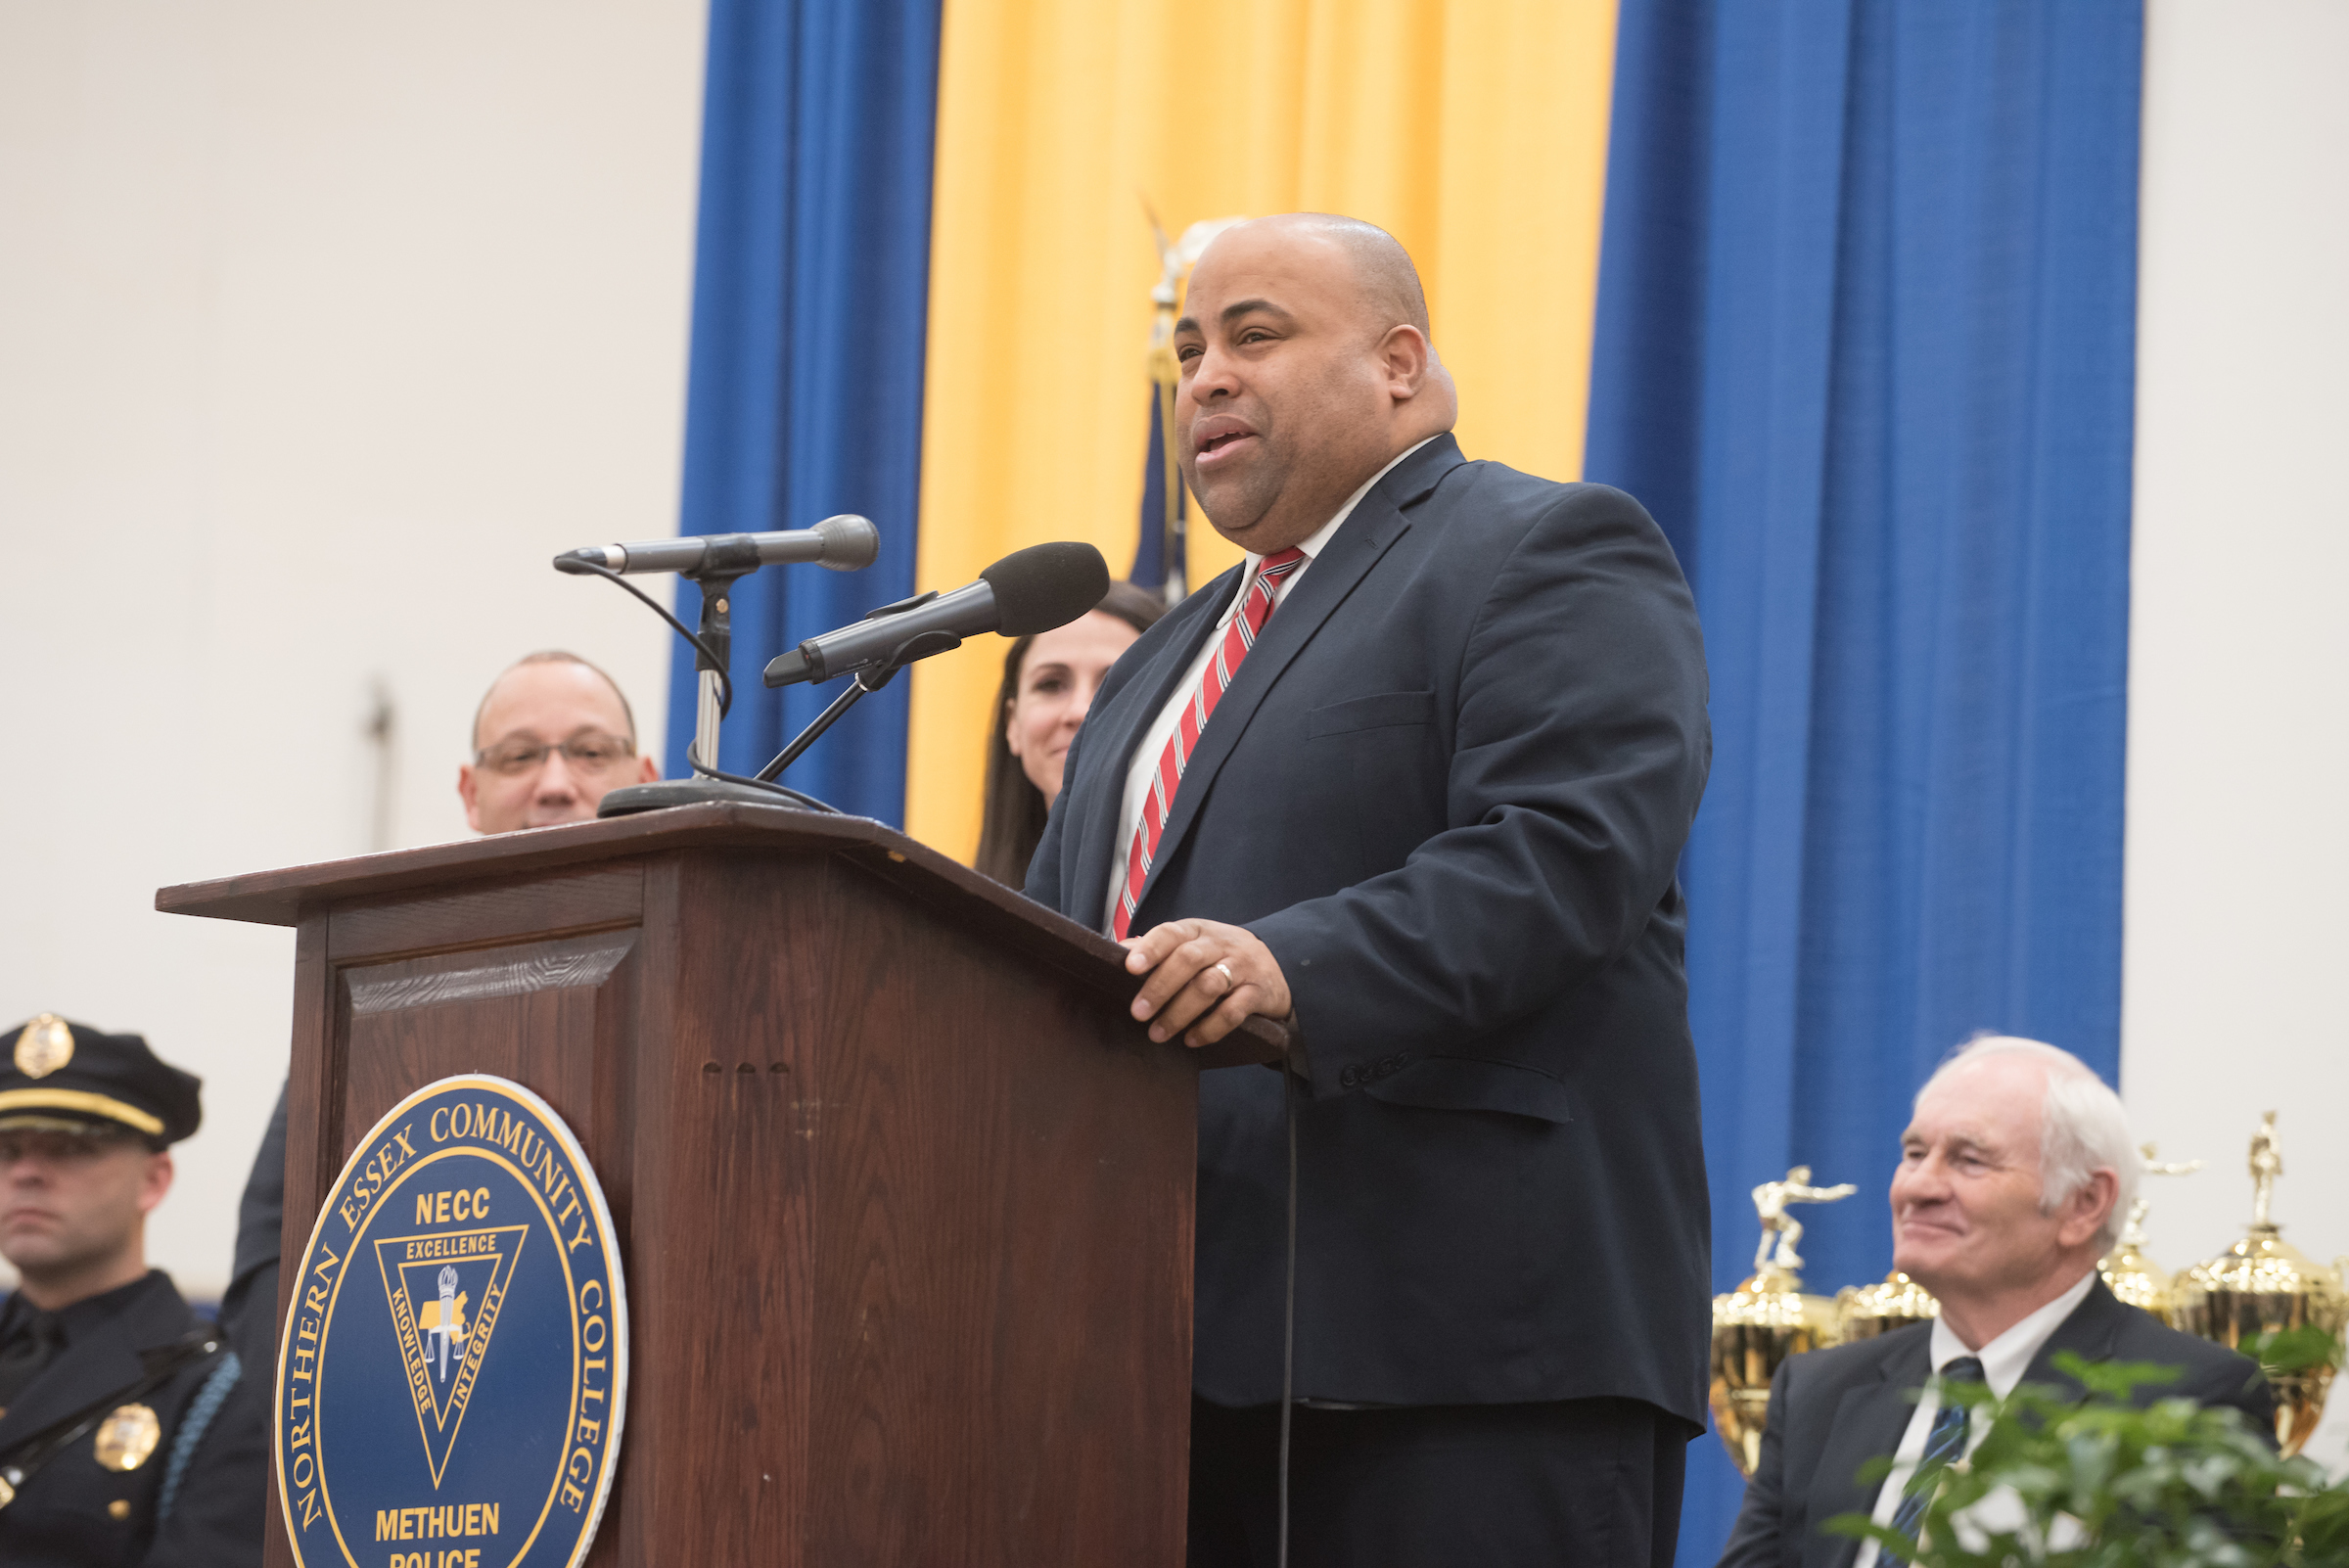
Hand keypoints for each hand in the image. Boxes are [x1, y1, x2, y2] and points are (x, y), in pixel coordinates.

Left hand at [1122, 919, 1292, 1047]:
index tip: (1130, 968)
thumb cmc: (1221, 956)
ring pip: (1209, 986)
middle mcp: (1221, 944)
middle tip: (1138, 1013)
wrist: (1278, 967)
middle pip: (1188, 960)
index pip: (1172, 933)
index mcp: (1198, 931)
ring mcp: (1242, 967)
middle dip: (1160, 987)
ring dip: (1180, 1012)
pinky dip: (1210, 1028)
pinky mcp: (1258, 993)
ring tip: (1158, 1033)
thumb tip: (1120, 949)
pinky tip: (1192, 1040)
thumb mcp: (1194, 944)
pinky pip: (1234, 1011)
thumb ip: (1160, 947)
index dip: (1151, 948)